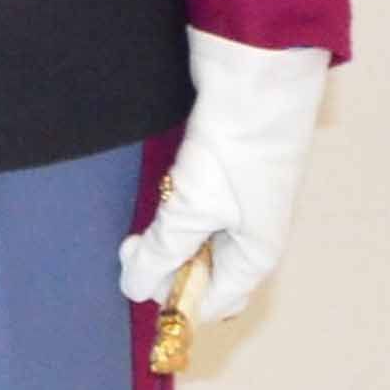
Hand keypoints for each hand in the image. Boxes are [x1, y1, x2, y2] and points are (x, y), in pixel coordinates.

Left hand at [116, 30, 328, 325]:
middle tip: (132, 245)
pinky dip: (173, 214)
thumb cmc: (235, 152)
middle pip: (202, 276)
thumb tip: (135, 289)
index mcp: (256, 257)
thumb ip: (163, 251)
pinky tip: (163, 196)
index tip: (134, 277)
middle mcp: (253, 239)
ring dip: (166, 241)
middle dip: (163, 268)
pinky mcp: (227, 182)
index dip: (171, 301)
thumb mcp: (191, 208)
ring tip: (143, 224)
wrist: (255, 85)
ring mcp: (241, 210)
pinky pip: (195, 214)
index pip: (211, 304)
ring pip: (195, 245)